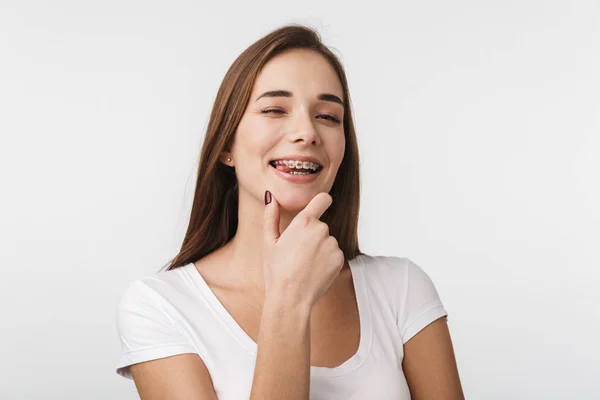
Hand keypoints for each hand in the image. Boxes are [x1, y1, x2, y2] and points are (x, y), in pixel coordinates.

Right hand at [262, 191, 344, 308]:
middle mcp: (322, 230)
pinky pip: (334, 254)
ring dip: (319, 249)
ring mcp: (333, 245)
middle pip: (320, 225)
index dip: (321, 202)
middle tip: (297, 253)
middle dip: (311, 235)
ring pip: (327, 241)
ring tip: (304, 265)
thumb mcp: (268, 242)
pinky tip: (313, 271)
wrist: (291, 298)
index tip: (319, 206)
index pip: (323, 199)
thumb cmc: (276, 270)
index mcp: (304, 222)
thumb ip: (271, 217)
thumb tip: (271, 198)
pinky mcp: (339, 259)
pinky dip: (326, 261)